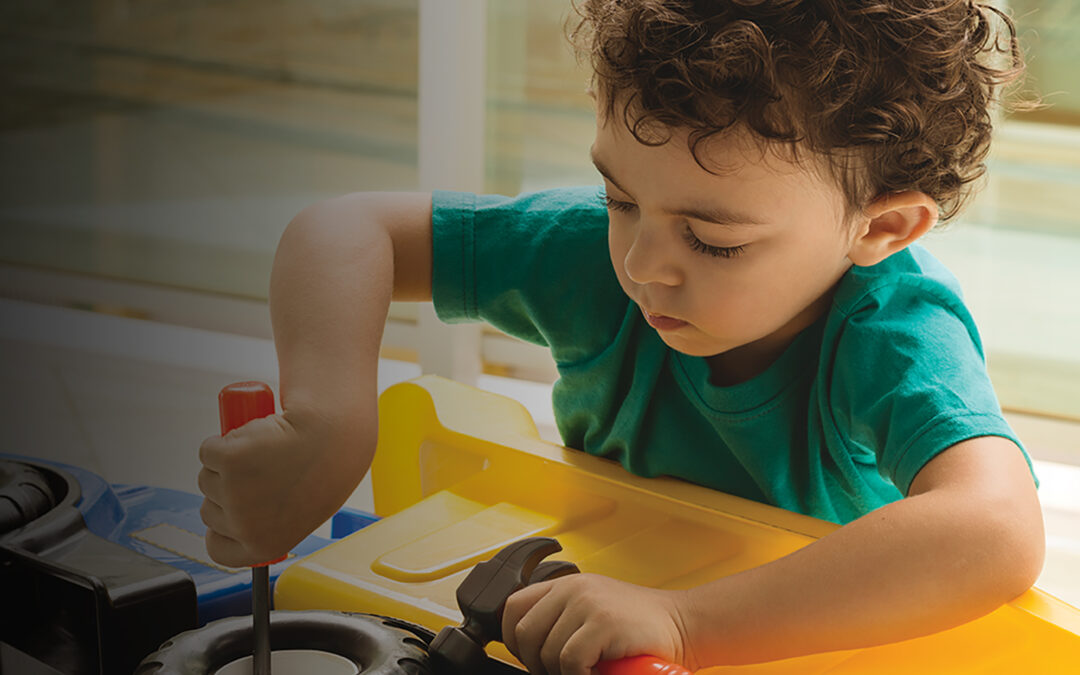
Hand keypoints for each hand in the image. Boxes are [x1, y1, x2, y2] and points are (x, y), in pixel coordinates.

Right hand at [197, 404, 371, 566]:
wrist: (336, 434)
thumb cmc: (327, 467)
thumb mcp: (299, 511)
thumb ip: (267, 521)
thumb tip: (238, 515)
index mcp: (265, 545)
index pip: (219, 550)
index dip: (218, 530)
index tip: (225, 514)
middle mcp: (246, 527)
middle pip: (208, 511)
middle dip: (227, 488)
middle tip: (263, 472)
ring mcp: (235, 494)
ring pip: (206, 478)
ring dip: (228, 462)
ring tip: (267, 454)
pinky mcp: (228, 460)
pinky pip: (208, 450)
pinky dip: (225, 439)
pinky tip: (256, 438)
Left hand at [501, 573, 692, 674]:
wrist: (683, 625)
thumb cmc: (639, 628)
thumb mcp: (592, 612)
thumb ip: (562, 619)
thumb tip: (528, 652)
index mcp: (565, 585)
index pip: (513, 607)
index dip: (514, 640)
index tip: (531, 659)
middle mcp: (573, 589)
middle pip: (524, 633)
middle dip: (536, 664)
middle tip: (560, 672)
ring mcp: (587, 603)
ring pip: (546, 652)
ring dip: (563, 673)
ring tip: (587, 671)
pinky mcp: (602, 622)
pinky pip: (570, 661)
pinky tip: (598, 672)